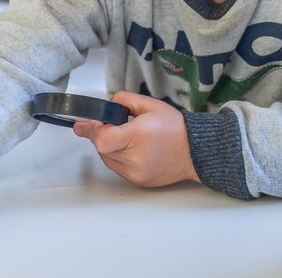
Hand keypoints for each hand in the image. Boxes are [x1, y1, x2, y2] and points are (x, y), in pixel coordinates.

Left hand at [72, 91, 197, 187]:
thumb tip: (104, 107)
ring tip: (125, 137)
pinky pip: (117, 168)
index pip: (102, 139)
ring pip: (107, 159)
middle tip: (113, 126)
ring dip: (108, 147)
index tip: (86, 123)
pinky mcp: (138, 181)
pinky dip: (117, 158)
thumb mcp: (149, 104)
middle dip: (101, 135)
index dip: (93, 129)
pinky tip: (131, 149)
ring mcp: (136, 173)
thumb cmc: (174, 127)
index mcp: (137, 137)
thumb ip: (123, 100)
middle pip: (102, 148)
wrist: (195, 151)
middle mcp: (135, 159)